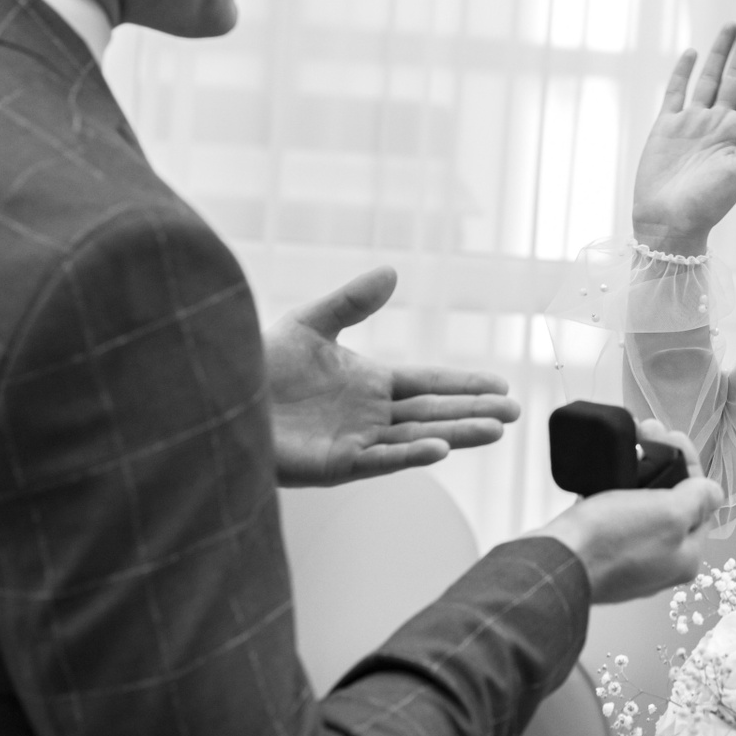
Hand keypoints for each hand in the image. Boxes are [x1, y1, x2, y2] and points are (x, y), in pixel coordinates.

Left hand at [265, 267, 519, 486]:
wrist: (221, 396)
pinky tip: (441, 449)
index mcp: (370, 383)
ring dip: (457, 434)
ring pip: (418, 438)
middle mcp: (370, 415)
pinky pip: (380, 460)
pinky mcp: (335, 464)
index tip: (501, 385)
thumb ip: (353, 301)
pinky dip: (411, 456)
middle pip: (434, 412)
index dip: (464, 384)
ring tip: (494, 430)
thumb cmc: (259, 364)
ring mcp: (356, 441)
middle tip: (514, 412)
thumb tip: (392, 271)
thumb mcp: (311, 322)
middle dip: (474, 412)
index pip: (429, 383)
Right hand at [539, 420, 722, 602]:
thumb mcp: (668, 514)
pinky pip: (615, 513)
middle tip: (646, 433)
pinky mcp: (601, 550)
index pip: (701, 500)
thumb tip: (714, 493)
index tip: (670, 438)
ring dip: (637, 471)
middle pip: (672, 500)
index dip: (688, 463)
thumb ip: (698, 500)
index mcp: (686, 554)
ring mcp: (630, 557)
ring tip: (626, 443)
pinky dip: (614, 489)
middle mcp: (661, 560)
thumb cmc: (611, 543)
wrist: (555, 563)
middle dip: (661, 461)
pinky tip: (606, 471)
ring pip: (642, 504)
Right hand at [632, 10, 735, 251]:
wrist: (668, 224)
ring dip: (722, 50)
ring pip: (711, 76)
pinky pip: (677, 91)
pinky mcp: (666, 127)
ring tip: (732, 24)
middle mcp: (720, 122)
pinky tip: (694, 53)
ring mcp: (693, 123)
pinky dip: (684, 71)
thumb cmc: (709, 204)